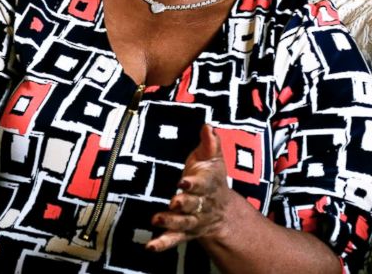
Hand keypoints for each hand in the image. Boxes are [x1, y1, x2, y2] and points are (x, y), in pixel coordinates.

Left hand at [147, 124, 231, 251]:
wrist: (221, 210)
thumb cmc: (211, 178)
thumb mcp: (212, 159)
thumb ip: (210, 144)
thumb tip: (208, 125)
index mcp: (208, 185)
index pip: (203, 185)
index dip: (194, 184)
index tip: (184, 182)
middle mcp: (201, 205)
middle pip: (193, 205)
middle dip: (184, 204)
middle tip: (174, 202)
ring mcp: (192, 220)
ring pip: (182, 223)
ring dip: (171, 222)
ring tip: (157, 220)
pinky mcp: (183, 232)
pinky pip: (173, 239)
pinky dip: (162, 244)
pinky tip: (150, 246)